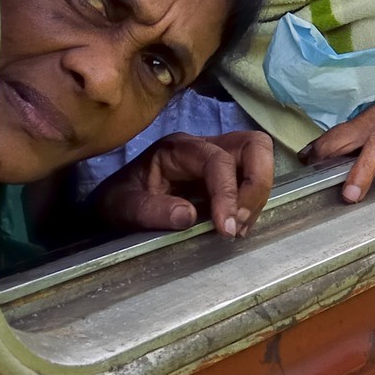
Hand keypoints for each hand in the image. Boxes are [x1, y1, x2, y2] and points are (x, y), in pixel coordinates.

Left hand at [94, 131, 273, 237]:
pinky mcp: (226, 176)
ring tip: (239, 228)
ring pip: (259, 159)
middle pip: (253, 145)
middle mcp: (204, 147)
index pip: (217, 160)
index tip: (226, 228)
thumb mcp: (121, 207)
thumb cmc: (117, 201)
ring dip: (258, 194)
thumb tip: (189, 216)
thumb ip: (151, 211)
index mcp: (177, 148)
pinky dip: (253, 203)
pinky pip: (252, 181)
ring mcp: (219, 159)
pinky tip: (236, 227)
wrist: (114, 204)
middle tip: (242, 221)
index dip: (228, 192)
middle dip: (258, 183)